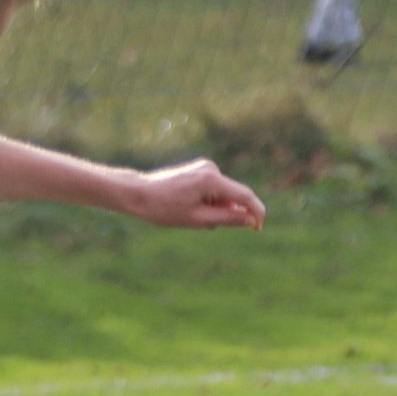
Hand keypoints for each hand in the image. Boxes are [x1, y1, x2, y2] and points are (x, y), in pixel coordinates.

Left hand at [126, 159, 268, 230]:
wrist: (138, 192)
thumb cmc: (164, 208)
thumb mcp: (198, 219)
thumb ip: (228, 219)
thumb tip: (252, 221)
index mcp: (211, 179)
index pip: (244, 196)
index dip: (256, 212)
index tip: (259, 228)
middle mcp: (211, 169)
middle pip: (233, 196)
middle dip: (227, 212)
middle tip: (205, 224)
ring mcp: (205, 167)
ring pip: (224, 194)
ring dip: (216, 208)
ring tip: (192, 215)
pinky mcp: (200, 170)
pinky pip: (215, 189)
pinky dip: (210, 201)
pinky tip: (190, 206)